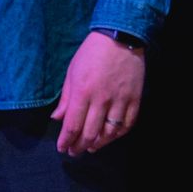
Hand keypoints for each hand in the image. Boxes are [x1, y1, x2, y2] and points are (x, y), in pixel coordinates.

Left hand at [52, 31, 144, 155]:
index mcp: (82, 93)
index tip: (62, 148)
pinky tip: (110, 138)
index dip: (66, 140)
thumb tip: (57, 118)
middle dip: (80, 146)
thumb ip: (66, 99)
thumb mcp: (71, 72)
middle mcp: (101, 100)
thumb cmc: (90, 54)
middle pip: (90, 133)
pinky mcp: (135, 100)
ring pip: (110, 133)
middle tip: (74, 152)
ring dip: (99, 144)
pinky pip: (128, 125)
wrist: (120, 39)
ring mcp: (120, 101)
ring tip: (91, 148)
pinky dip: (118, 135)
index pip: (72, 125)